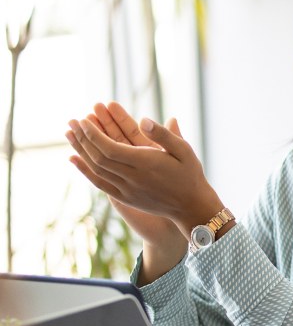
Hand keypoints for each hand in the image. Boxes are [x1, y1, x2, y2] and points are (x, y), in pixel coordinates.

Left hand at [68, 103, 181, 241]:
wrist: (191, 206)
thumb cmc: (190, 174)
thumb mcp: (184, 150)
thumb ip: (164, 134)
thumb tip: (143, 120)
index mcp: (146, 164)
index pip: (110, 148)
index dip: (93, 134)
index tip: (84, 119)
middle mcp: (133, 178)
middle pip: (98, 157)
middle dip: (83, 138)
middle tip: (72, 121)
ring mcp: (127, 190)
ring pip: (96, 169)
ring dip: (80, 150)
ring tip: (69, 134)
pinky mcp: (125, 198)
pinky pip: (99, 183)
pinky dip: (84, 170)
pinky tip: (73, 158)